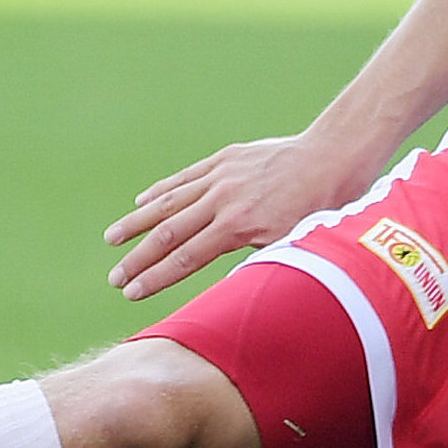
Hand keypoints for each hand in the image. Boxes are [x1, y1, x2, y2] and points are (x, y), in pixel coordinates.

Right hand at [106, 135, 374, 301]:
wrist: (336, 154)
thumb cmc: (325, 208)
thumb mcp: (296, 246)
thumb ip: (261, 263)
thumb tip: (235, 291)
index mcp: (239, 225)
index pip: (186, 257)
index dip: (155, 277)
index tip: (131, 293)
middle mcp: (223, 199)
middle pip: (169, 233)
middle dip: (138, 259)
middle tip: (115, 279)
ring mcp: (221, 175)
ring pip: (169, 202)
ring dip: (138, 222)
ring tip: (111, 239)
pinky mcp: (225, 159)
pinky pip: (186, 178)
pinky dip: (161, 191)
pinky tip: (142, 202)